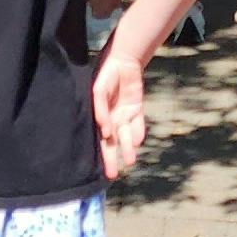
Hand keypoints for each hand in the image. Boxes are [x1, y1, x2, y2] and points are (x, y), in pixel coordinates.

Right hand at [91, 46, 148, 178]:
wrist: (122, 61)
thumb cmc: (105, 75)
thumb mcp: (98, 91)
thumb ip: (100, 110)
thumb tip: (106, 131)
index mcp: (99, 117)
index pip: (99, 140)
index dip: (99, 154)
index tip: (99, 170)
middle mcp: (112, 120)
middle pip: (111, 143)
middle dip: (112, 159)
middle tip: (111, 176)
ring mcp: (125, 115)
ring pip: (126, 136)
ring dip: (127, 148)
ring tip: (130, 161)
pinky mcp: (137, 109)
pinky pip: (138, 124)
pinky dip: (138, 132)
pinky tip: (136, 141)